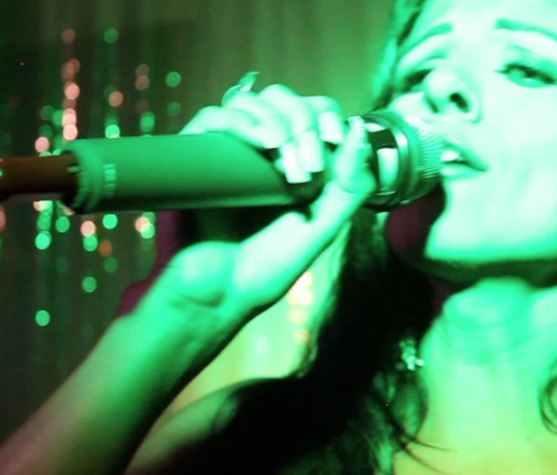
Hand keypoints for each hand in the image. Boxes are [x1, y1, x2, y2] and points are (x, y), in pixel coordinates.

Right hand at [137, 78, 376, 328]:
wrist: (221, 293)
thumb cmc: (268, 268)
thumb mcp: (323, 227)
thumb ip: (351, 184)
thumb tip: (359, 127)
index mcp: (292, 161)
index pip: (311, 110)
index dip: (325, 115)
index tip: (333, 141)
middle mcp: (260, 150)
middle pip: (282, 99)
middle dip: (302, 125)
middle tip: (306, 170)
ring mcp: (227, 151)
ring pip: (251, 104)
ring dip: (278, 124)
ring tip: (285, 163)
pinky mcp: (197, 156)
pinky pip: (214, 118)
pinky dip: (242, 122)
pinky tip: (263, 144)